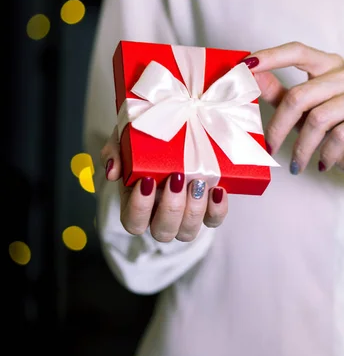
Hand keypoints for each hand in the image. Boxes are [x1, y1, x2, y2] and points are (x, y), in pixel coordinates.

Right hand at [100, 128, 227, 242]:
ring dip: (194, 210)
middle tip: (177, 178)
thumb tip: (113, 173)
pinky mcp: (208, 209)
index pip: (132, 221)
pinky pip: (213, 221)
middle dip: (171, 208)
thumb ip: (115, 152)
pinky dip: (217, 210)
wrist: (179, 123)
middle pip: (163, 232)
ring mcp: (184, 215)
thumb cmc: (147, 137)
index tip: (148, 181)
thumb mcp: (125, 137)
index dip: (139, 208)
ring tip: (199, 182)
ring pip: (187, 232)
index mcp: (136, 202)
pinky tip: (218, 190)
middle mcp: (159, 215)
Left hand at [243, 42, 343, 191]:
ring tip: (296, 163)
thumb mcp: (302, 114)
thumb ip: (279, 93)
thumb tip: (250, 76)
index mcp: (330, 65)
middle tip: (270, 147)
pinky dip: (326, 153)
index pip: (297, 51)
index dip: (269, 57)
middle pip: (301, 94)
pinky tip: (322, 162)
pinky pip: (342, 134)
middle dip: (279, 126)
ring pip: (320, 117)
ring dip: (303, 147)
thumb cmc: (335, 133)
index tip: (243, 67)